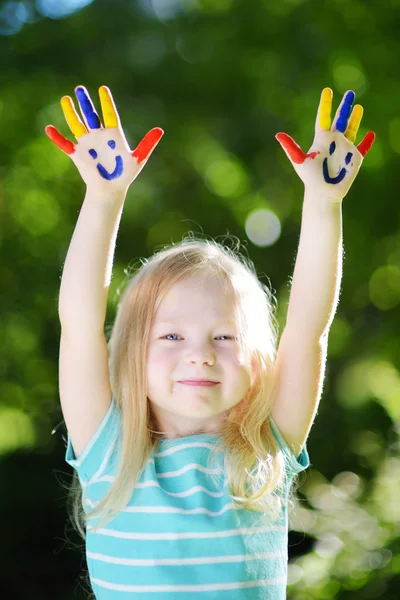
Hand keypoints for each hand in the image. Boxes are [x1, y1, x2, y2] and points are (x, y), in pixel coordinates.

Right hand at [45, 85, 162, 191]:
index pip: (109, 114)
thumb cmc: (125, 175)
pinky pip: (65, 144)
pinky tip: (49, 129)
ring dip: (71, 113)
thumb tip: (160, 130)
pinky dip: (57, 138)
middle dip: (85, 102)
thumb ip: (147, 144)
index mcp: (113, 134)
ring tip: (66, 99)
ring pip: (77, 125)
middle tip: (80, 88)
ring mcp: (87, 144)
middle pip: (91, 115)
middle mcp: (99, 136)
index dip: (106, 102)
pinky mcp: (78, 154)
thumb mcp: (138, 158)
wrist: (111, 190)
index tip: (102, 89)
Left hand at [275, 88, 374, 200]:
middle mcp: (334, 141)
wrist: (323, 193)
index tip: (327, 90)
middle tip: (349, 92)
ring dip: (355, 119)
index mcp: (321, 139)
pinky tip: (371, 134)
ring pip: (352, 129)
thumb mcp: (300, 160)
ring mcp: (344, 149)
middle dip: (345, 106)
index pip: (324, 117)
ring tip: (358, 106)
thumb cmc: (310, 178)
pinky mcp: (354, 158)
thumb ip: (291, 147)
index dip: (326, 104)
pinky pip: (362, 148)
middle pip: (340, 119)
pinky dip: (367, 142)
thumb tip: (278, 135)